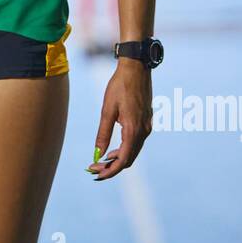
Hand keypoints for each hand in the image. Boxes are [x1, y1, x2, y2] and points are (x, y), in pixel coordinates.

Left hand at [87, 59, 152, 179]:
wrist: (136, 68)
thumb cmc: (119, 86)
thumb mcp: (107, 109)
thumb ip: (103, 133)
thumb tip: (98, 154)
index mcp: (133, 129)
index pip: (123, 160)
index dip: (109, 170)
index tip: (96, 174)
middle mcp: (144, 131)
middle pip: (129, 159)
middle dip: (111, 167)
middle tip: (94, 168)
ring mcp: (147, 127)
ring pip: (133, 152)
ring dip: (117, 160)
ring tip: (100, 161)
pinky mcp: (146, 122)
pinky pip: (136, 143)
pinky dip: (124, 150)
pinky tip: (112, 149)